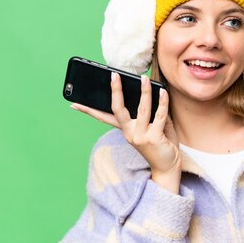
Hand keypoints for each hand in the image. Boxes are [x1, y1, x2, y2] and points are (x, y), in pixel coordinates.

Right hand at [70, 72, 180, 191]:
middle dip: (116, 91)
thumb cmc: (161, 145)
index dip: (89, 111)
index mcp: (126, 130)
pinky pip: (159, 115)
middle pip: (118, 109)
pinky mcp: (154, 138)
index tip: (74, 103)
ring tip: (144, 78)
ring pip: (141, 109)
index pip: (104, 118)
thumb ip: (152, 113)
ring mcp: (141, 136)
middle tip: (113, 75)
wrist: (168, 167)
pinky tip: (162, 91)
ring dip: (144, 91)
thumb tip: (155, 92)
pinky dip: (162, 102)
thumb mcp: (153, 127)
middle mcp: (130, 133)